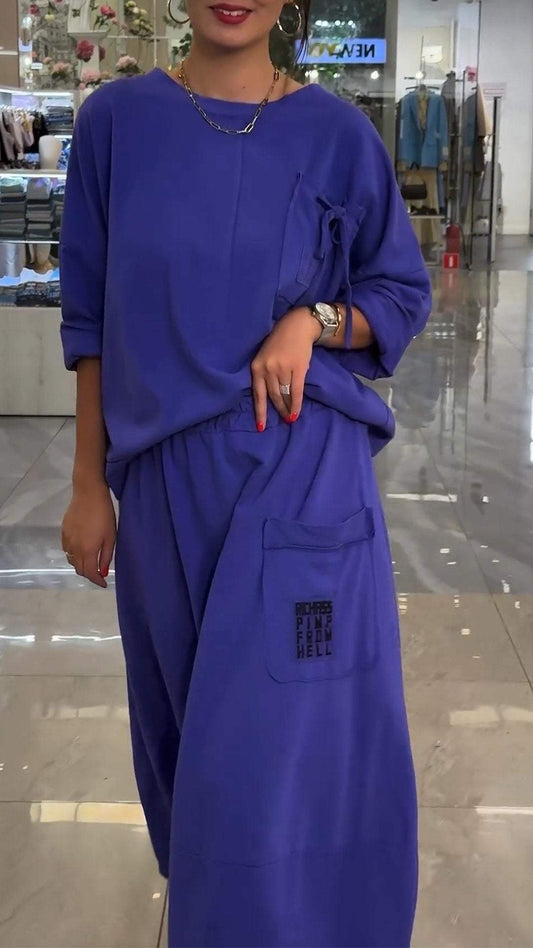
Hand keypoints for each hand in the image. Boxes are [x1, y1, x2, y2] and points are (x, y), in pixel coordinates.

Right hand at [61, 481, 116, 587]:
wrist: (88, 494)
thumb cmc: (104, 514)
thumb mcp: (111, 536)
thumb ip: (106, 556)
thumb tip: (102, 572)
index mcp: (88, 550)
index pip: (90, 573)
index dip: (97, 581)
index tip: (104, 583)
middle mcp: (74, 548)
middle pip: (79, 569)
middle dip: (89, 575)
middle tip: (99, 573)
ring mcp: (67, 540)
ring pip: (71, 561)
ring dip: (81, 565)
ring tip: (91, 562)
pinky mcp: (63, 532)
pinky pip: (67, 550)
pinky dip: (74, 555)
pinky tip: (81, 550)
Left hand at [250, 306, 320, 429]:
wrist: (296, 326)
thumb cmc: (280, 342)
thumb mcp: (266, 357)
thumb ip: (266, 374)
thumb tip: (275, 397)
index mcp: (256, 367)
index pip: (258, 394)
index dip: (260, 412)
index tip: (261, 427)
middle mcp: (267, 369)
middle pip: (272, 396)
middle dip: (278, 410)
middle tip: (283, 420)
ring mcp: (282, 368)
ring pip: (284, 395)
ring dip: (288, 408)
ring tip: (290, 417)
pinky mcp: (297, 368)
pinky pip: (296, 391)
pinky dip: (296, 404)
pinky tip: (296, 413)